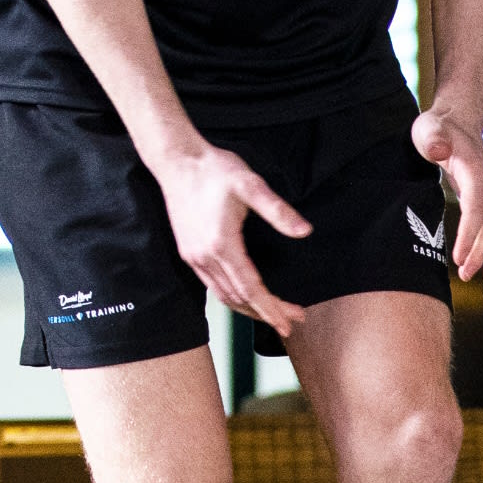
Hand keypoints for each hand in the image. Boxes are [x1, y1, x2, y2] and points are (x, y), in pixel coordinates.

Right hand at [156, 141, 311, 335]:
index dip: (272, 309)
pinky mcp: (189, 252)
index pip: (251, 289)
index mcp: (221, 245)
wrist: (177, 160)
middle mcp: (204, 257)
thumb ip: (277, 210)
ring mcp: (194, 257)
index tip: (290, 322)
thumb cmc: (215, 170)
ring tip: (273, 315)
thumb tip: (305, 231)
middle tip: (293, 321)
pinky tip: (245, 297)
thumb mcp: (251, 185)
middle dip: (266, 313)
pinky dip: (231, 298)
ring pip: (223, 296)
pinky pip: (212, 286)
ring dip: (249, 309)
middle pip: (239, 299)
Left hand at [412, 104, 482, 284]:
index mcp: (476, 172)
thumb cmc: (439, 127)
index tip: (458, 258)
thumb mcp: (429, 128)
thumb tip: (440, 150)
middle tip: (465, 275)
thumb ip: (434, 139)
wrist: (459, 120)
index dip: (468, 236)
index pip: (475, 210)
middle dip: (480, 253)